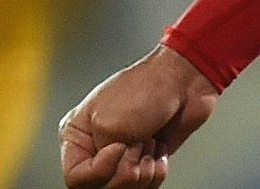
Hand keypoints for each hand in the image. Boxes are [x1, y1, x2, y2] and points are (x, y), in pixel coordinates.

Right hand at [59, 45, 219, 187]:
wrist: (184, 81)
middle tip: (136, 143)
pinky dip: (157, 169)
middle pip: (102, 186)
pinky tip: (159, 147)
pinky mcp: (145, 161)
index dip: (100, 169)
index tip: (119, 146)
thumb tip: (110, 176)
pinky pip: (147, 185)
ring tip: (149, 141)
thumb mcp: (110, 124)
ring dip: (144, 167)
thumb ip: (101, 160)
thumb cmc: (146, 88)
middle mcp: (96, 149)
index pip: (76, 178)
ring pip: (126, 188)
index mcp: (77, 136)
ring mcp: (122, 156)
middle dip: (126, 169)